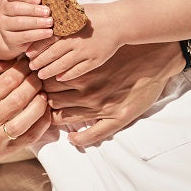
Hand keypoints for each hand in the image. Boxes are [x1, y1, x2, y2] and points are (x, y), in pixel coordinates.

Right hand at [0, 0, 52, 54]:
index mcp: (8, 0)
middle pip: (16, 8)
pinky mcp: (10, 39)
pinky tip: (49, 32)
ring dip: (37, 22)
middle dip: (33, 10)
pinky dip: (38, 34)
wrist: (15, 39)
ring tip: (50, 22)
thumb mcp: (29, 8)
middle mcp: (3, 12)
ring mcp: (4, 26)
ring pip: (20, 22)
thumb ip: (36, 3)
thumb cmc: (27, 18)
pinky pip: (24, 36)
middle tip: (48, 11)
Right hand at [0, 56, 50, 173]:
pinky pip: (32, 135)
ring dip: (40, 102)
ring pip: (26, 118)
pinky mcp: (9, 150)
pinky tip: (45, 110)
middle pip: (18, 98)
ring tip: (43, 92)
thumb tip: (10, 57)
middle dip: (34, 83)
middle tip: (39, 75)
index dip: (22, 69)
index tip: (28, 62)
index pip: (6, 81)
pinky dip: (43, 121)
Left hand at [25, 16, 123, 80]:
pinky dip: (67, 75)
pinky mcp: (95, 60)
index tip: (27, 53)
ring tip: (41, 75)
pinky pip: (79, 70)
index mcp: (69, 27)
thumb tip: (42, 18)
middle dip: (39, 61)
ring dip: (50, 70)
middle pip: (53, 54)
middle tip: (30, 66)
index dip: (36, 47)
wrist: (119, 22)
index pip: (48, 39)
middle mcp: (76, 41)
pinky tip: (59, 77)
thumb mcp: (76, 11)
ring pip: (63, 64)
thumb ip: (61, 17)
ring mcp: (86, 52)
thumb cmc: (95, 14)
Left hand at [39, 41, 183, 146]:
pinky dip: (79, 140)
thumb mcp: (94, 50)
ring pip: (66, 117)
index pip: (47, 81)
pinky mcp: (117, 117)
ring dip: (56, 118)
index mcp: (80, 73)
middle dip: (42, 100)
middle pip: (52, 99)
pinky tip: (74, 139)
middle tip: (37, 101)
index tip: (34, 84)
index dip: (39, 84)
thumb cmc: (125, 51)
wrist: (156, 58)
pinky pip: (93, 135)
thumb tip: (50, 58)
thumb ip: (72, 54)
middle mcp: (88, 91)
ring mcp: (101, 106)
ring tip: (52, 117)